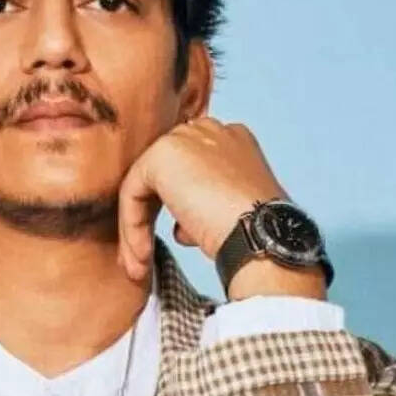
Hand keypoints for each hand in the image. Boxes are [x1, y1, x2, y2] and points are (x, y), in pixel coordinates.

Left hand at [116, 116, 286, 278]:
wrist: (262, 233)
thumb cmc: (257, 233)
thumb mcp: (232, 213)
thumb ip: (205, 206)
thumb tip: (181, 226)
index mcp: (232, 140)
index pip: (190, 167)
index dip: (179, 204)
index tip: (179, 239)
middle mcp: (209, 131)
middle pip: (163, 174)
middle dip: (150, 217)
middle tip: (145, 255)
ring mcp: (185, 138)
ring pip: (145, 185)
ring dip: (138, 229)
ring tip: (141, 265)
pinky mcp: (162, 154)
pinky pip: (133, 192)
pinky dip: (133, 226)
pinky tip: (142, 255)